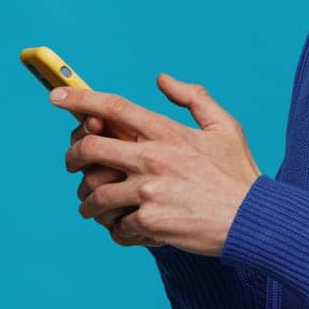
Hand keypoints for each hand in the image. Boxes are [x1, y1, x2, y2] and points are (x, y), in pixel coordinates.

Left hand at [58, 74, 262, 256]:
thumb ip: (194, 97)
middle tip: (75, 165)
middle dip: (73, 158)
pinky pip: (116, 226)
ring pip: (94, 194)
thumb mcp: (225, 127)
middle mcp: (153, 158)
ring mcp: (149, 191)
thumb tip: (162, 78)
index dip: (80, 98)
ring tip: (97, 208)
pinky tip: (130, 228)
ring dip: (90, 202)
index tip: (55, 96)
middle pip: (89, 149)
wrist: (252, 218)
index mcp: (168, 132)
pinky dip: (118, 230)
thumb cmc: (238, 173)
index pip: (114, 107)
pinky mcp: (150, 221)